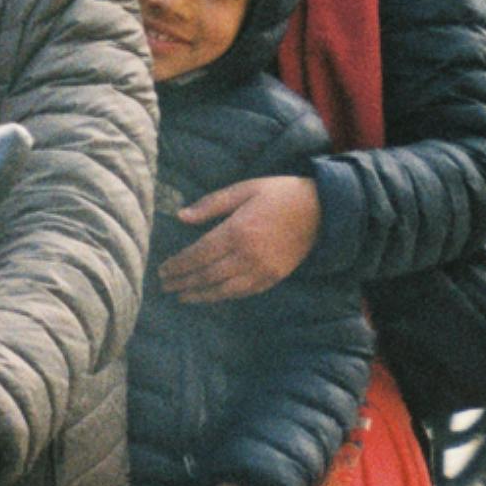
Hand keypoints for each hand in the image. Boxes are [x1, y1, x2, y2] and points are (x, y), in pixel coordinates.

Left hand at [161, 177, 322, 303]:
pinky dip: (222, 296)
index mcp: (237, 230)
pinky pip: (242, 293)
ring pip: (223, 289)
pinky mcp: (273, 278)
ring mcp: (261, 270)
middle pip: (207, 274)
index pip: (199, 254)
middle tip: (165, 286)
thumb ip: (212, 204)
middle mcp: (247, 255)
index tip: (163, 269)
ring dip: (199, 295)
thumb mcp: (245, 189)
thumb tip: (181, 216)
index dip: (179, 264)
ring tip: (181, 296)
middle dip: (183, 281)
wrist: (322, 211)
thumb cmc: (280, 195)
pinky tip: (210, 296)